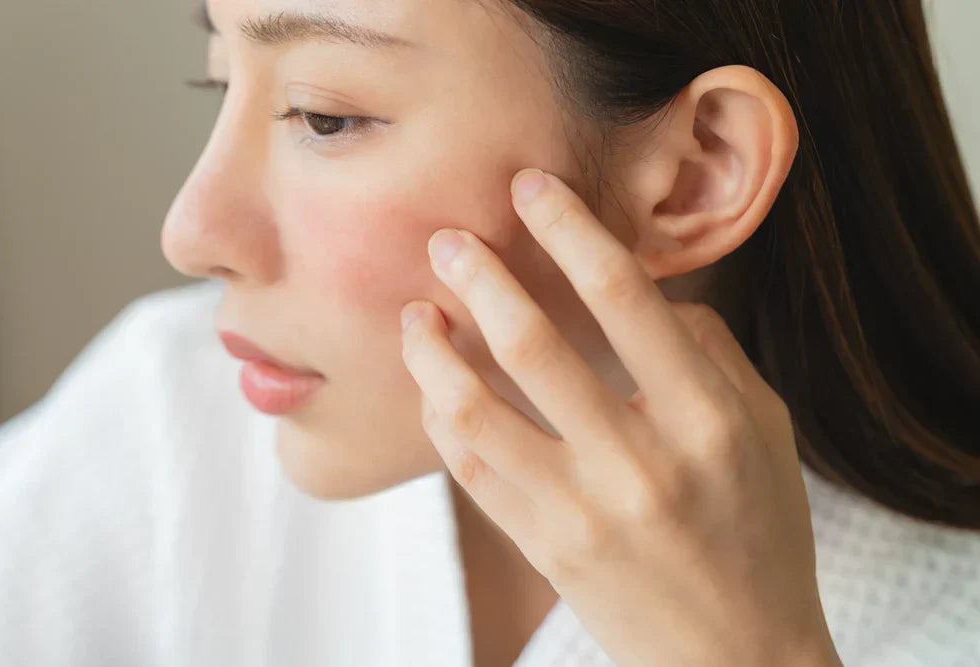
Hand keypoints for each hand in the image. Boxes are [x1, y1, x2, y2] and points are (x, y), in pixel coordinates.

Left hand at [399, 168, 840, 666]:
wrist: (736, 657)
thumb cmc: (758, 533)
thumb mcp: (766, 432)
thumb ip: (712, 353)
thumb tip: (651, 295)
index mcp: (705, 418)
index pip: (625, 297)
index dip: (570, 229)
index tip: (532, 188)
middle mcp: (640, 461)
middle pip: (534, 346)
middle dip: (480, 277)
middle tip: (449, 239)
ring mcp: (582, 511)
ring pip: (478, 411)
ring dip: (435, 351)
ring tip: (417, 313)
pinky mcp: (542, 549)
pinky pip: (470, 472)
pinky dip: (442, 418)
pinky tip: (432, 385)